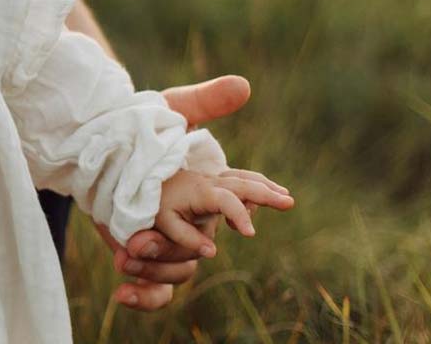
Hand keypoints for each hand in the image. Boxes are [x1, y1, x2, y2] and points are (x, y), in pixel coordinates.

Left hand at [101, 74, 254, 308]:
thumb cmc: (141, 123)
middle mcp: (194, 220)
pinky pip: (156, 291)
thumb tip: (245, 85)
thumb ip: (205, 100)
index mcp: (208, 189)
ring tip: (122, 251)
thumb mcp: (170, 109)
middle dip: (175, 245)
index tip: (244, 224)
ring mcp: (167, 241)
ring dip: (151, 266)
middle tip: (139, 240)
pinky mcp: (143, 255)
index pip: (236, 204)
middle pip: (202, 246)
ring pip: (180, 269)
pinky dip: (143, 298)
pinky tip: (121, 294)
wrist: (98, 143)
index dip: (243, 212)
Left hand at [153, 167, 294, 253]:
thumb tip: (211, 252)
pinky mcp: (212, 182)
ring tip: (285, 196)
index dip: (240, 215)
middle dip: (266, 193)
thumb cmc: (151, 206)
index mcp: (198, 191)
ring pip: (242, 178)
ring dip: (264, 186)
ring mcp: (211, 180)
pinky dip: (252, 187)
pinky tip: (256, 204)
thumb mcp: (163, 223)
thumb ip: (185, 238)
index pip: (226, 200)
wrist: (141, 182)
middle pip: (242, 183)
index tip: (250, 234)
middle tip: (289, 202)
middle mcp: (208, 182)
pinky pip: (236, 181)